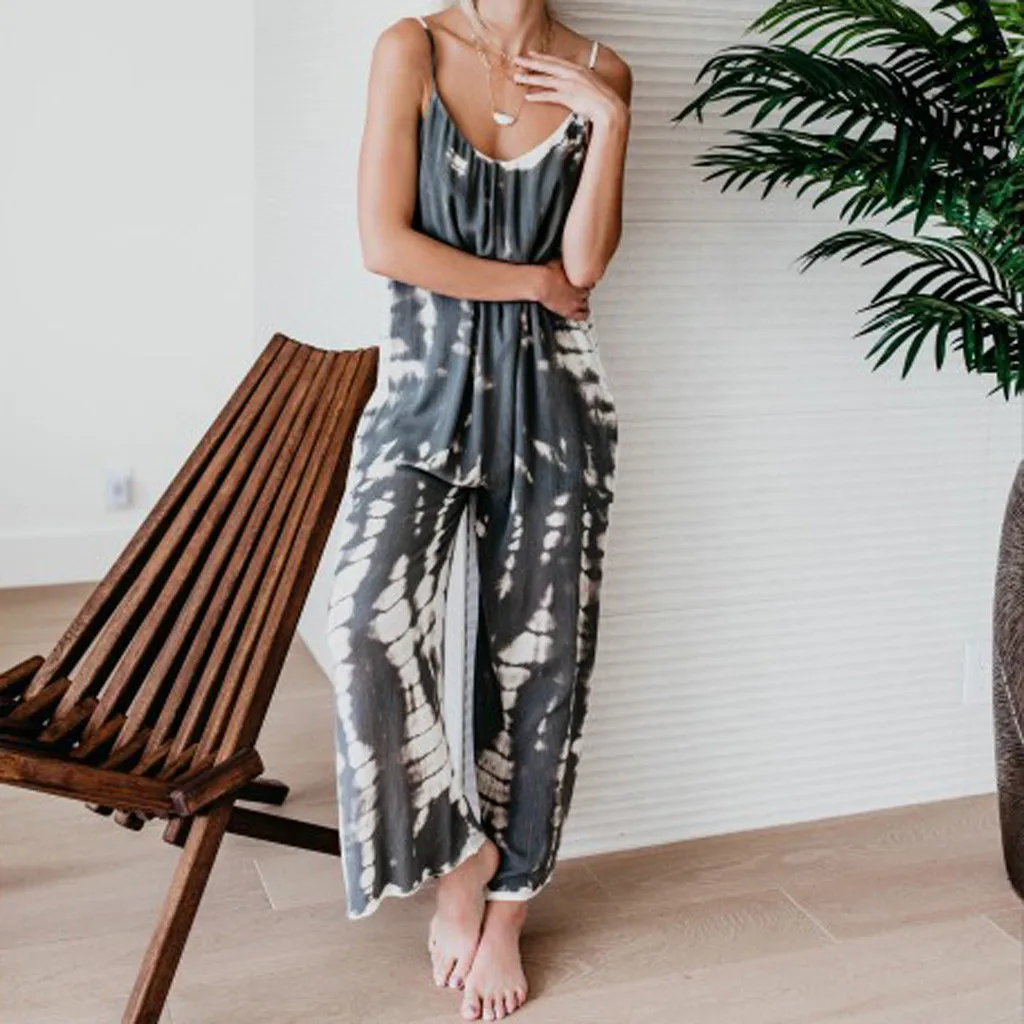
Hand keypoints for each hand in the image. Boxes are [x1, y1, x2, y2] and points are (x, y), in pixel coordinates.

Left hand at [512, 50, 626, 126]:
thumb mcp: (591, 84)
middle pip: (547, 67)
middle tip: (518, 60)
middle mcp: (572, 74)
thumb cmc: (602, 99)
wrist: (609, 108)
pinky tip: (528, 97)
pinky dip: (538, 96)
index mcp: (577, 69)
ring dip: (530, 78)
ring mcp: (569, 85)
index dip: (542, 58)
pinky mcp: (568, 97)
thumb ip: (580, 81)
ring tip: (518, 78)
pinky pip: (549, 96)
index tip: (531, 54)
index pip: (556, 61)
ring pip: (545, 80)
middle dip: (531, 63)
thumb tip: (574, 84)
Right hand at [535, 259, 590, 319]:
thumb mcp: (558, 264)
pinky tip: (584, 315)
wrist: (540, 284)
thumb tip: (564, 260)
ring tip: (584, 305)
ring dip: (584, 304)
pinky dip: (583, 316)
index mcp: (578, 282)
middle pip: (587, 295)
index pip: (589, 285)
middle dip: (584, 294)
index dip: (586, 284)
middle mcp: (578, 293)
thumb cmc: (547, 274)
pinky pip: (581, 317)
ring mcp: (573, 304)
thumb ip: (564, 265)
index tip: (584, 284)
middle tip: (580, 293)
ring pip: (586, 306)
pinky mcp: (567, 312)